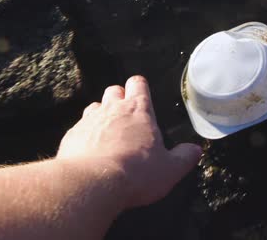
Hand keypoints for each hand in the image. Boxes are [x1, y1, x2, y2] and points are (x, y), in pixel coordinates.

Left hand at [56, 76, 202, 208]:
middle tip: (126, 117)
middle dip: (119, 99)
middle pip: (113, 91)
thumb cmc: (136, 173)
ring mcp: (89, 121)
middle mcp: (112, 110)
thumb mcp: (170, 169)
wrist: (93, 182)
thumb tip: (195, 150)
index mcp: (138, 111)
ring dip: (100, 116)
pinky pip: (78, 129)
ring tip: (108, 135)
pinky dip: (85, 136)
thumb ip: (184, 157)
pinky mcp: (72, 135)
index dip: (139, 88)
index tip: (141, 95)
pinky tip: (90, 152)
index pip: (138, 84)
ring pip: (94, 106)